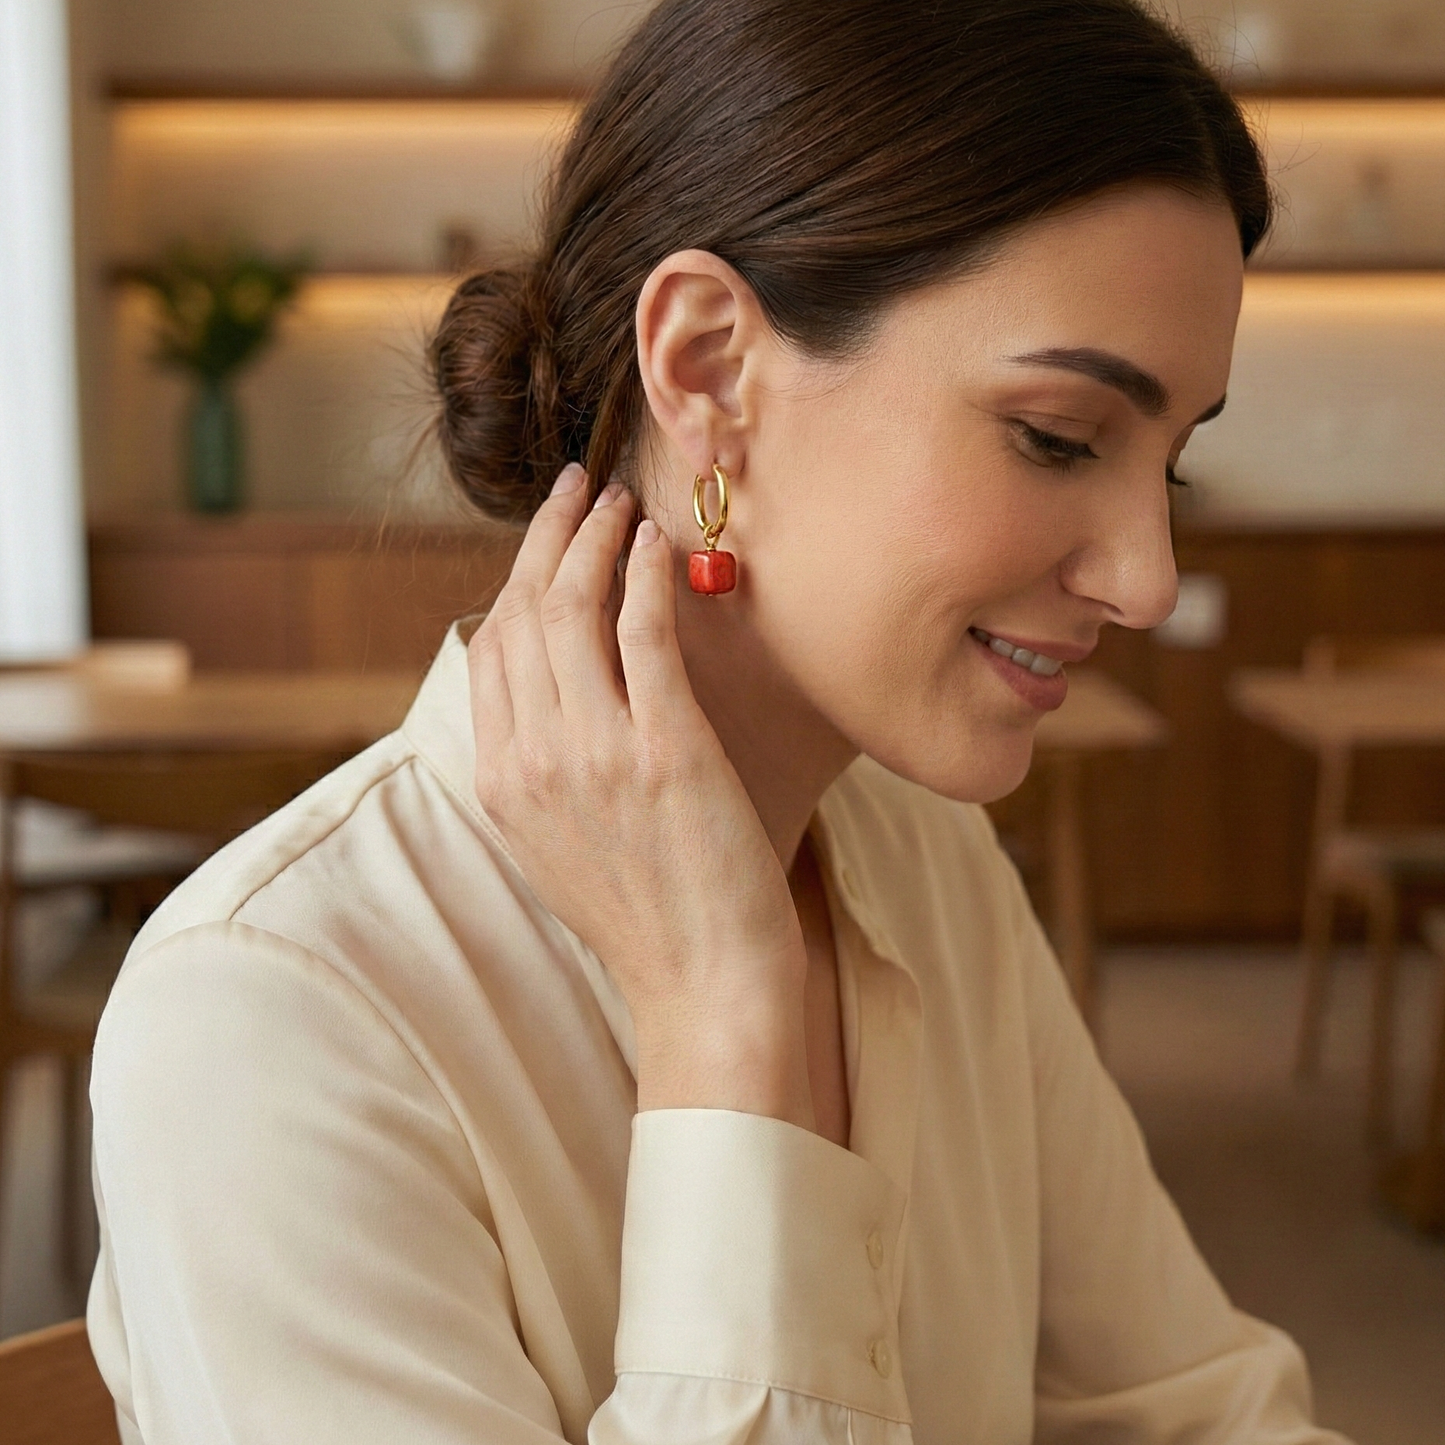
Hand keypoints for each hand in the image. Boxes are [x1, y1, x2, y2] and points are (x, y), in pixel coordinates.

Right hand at [468, 464, 813, 1128]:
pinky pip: (641, 634)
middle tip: (577, 488)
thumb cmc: (648, 918)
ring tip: (619, 502)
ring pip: (573, 610)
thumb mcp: (560, 847)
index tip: (549, 540)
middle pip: (525, 614)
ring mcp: (594, 754)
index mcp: (501, 782)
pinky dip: (644, 576)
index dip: (518, 579)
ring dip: (595, 539)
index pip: (493, 649)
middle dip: (549, 537)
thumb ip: (539, 770)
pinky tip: (656, 544)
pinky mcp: (663, 750)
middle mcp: (533, 760)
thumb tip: (545, 699)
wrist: (704, 985)